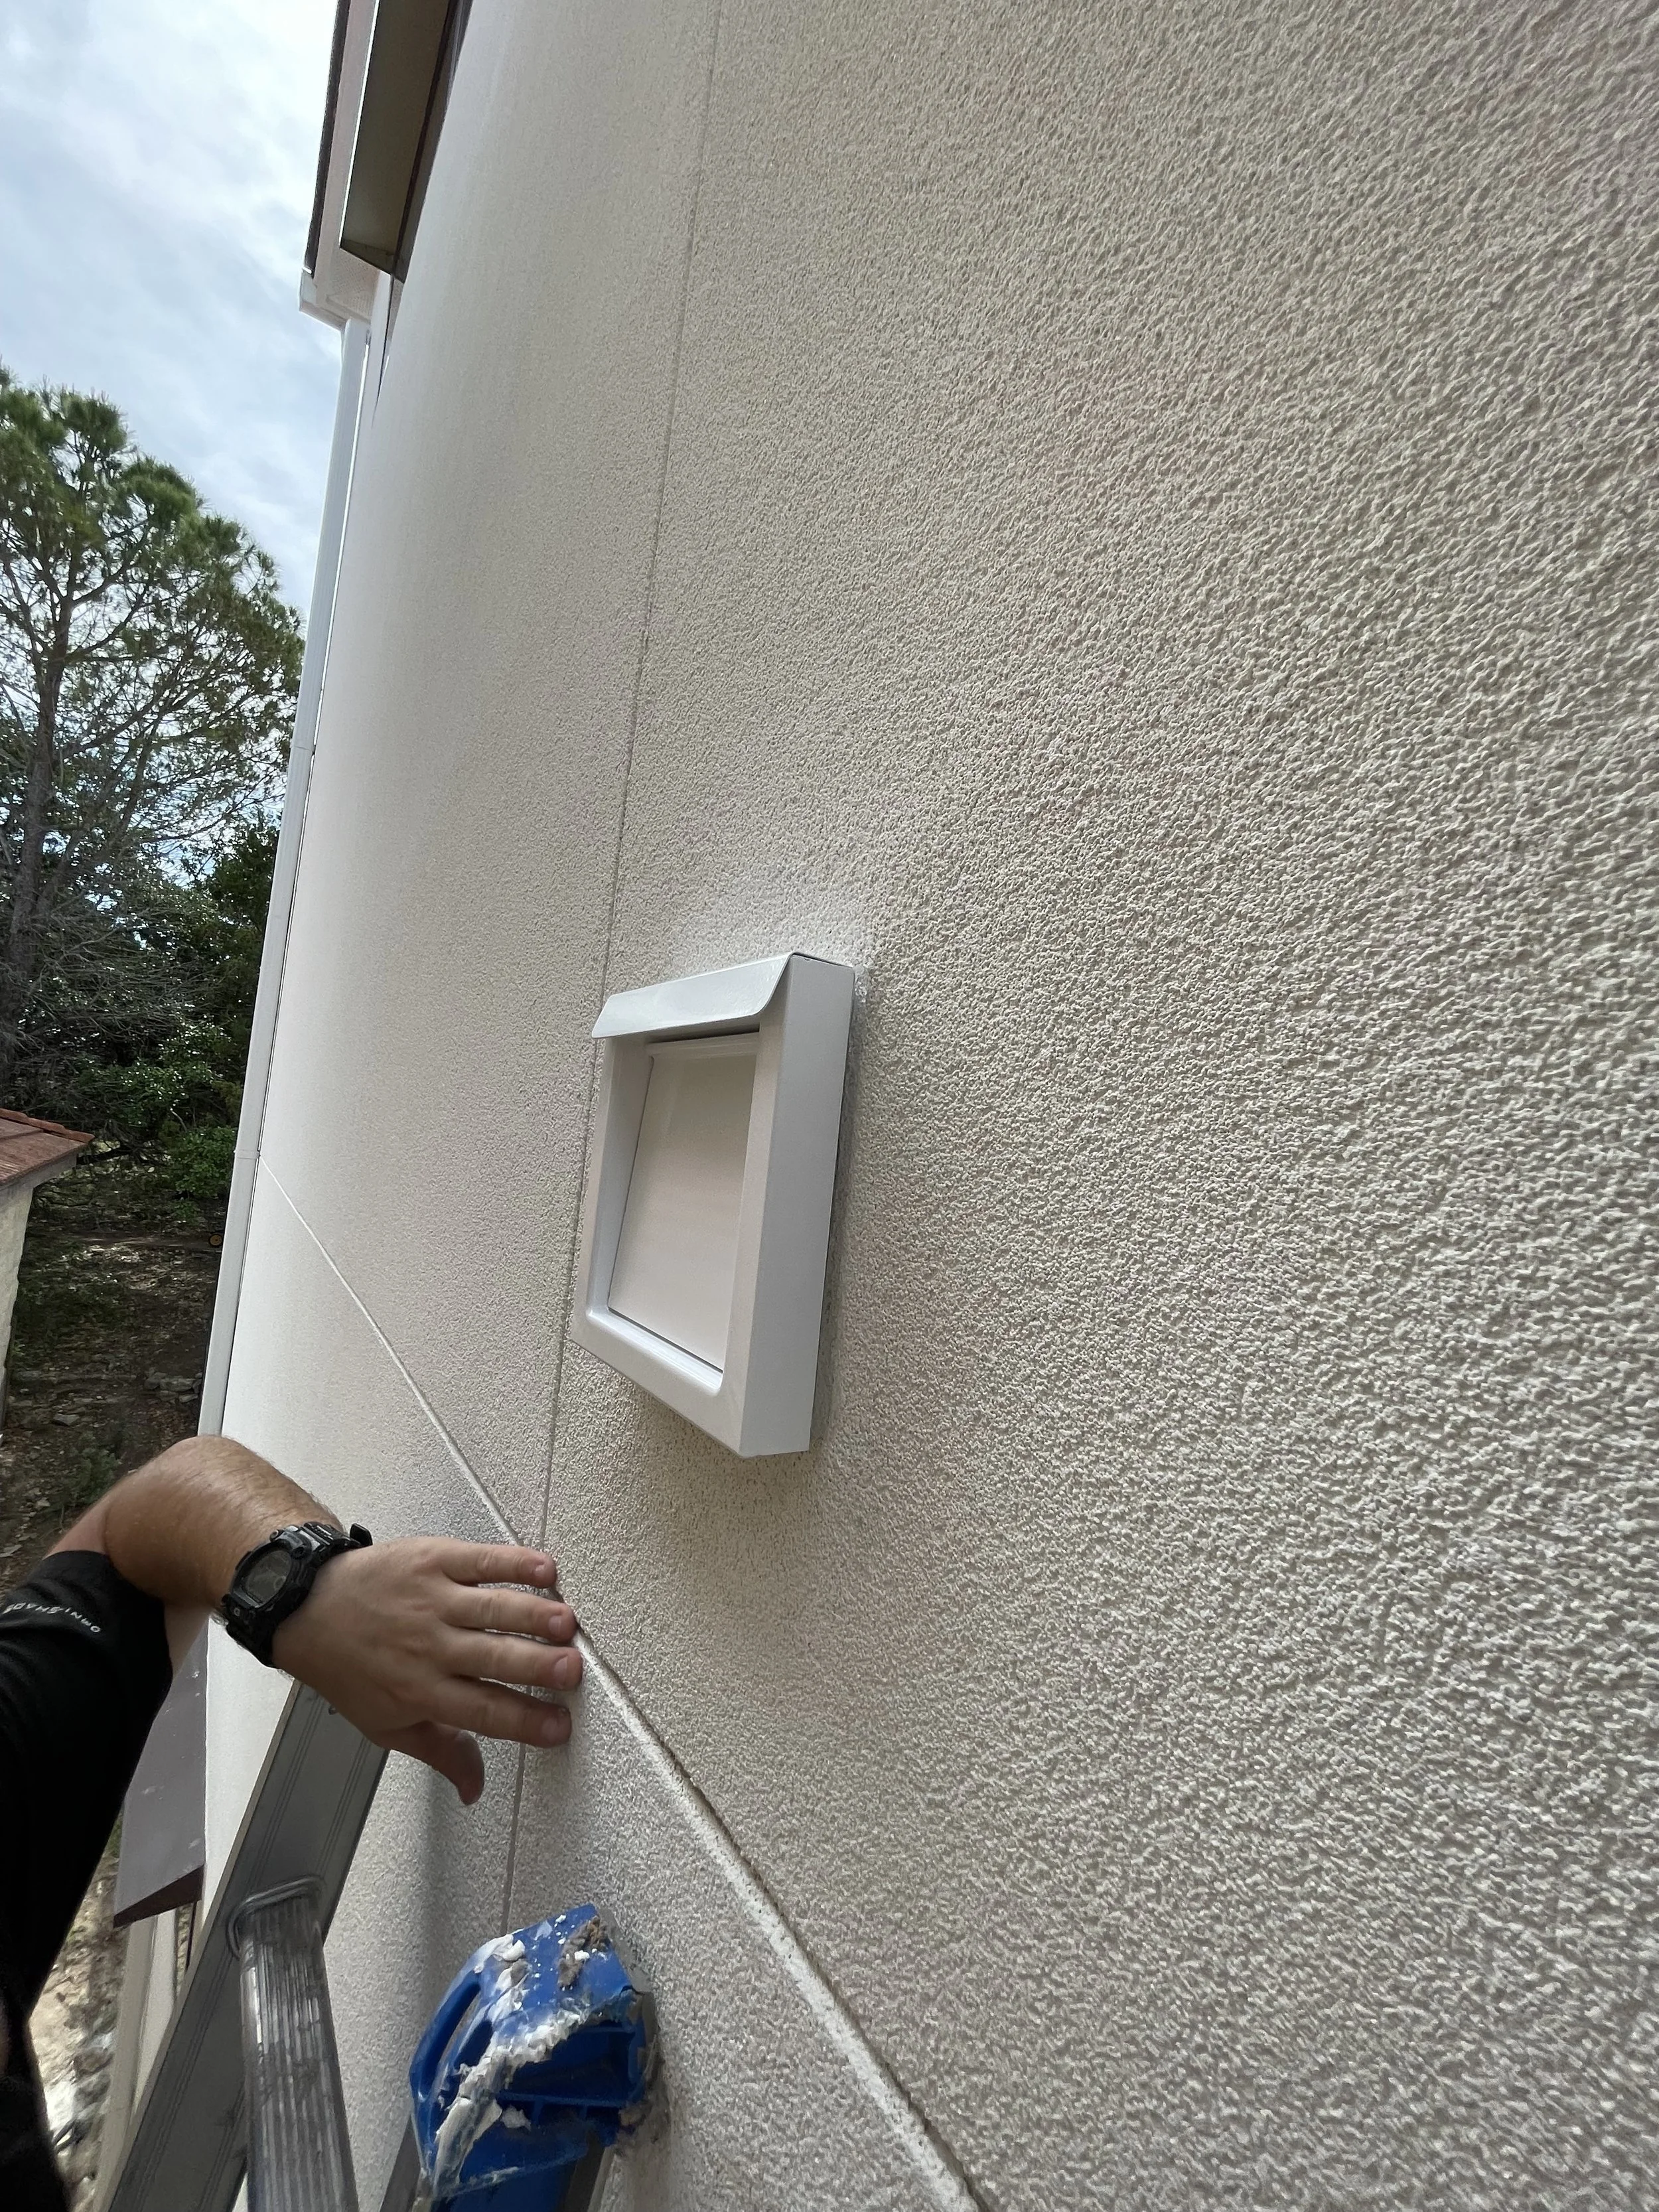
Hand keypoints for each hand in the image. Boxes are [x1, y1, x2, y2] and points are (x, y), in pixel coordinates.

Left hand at [271, 1538, 581, 1803]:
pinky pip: (482, 1561)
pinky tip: (545, 1568)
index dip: (525, 1721)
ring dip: (534, 1614)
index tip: (560, 1726)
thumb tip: (475, 1788)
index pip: (483, 1711)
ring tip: (567, 1624)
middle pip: (494, 1657)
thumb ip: (441, 1752)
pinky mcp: (432, 1559)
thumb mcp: (386, 1725)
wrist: (309, 1609)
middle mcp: (428, 1646)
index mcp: (420, 1691)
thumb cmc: (349, 1668)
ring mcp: (431, 1600)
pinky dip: (515, 1562)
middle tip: (572, 1670)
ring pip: (493, 1608)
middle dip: (537, 1665)